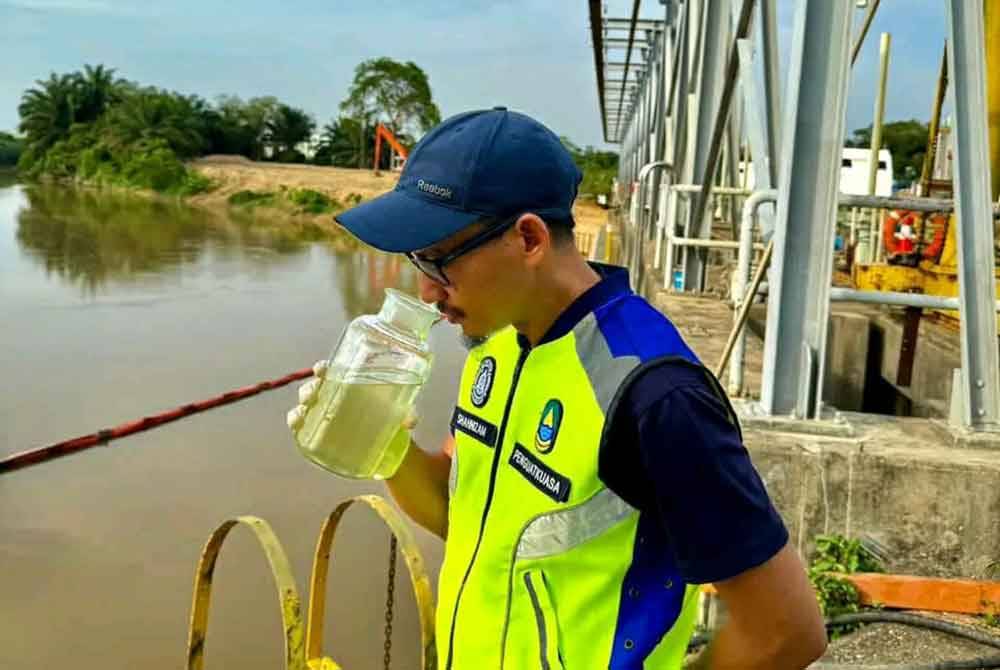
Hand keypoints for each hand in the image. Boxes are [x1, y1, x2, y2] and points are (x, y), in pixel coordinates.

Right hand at [286, 360, 419, 433]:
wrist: (387, 442)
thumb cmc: (391, 417)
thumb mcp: (401, 412)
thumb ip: (407, 414)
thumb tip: (410, 421)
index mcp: (351, 383)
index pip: (333, 371)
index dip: (323, 368)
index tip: (322, 369)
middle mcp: (334, 395)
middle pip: (315, 386)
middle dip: (311, 387)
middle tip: (316, 391)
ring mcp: (325, 413)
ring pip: (306, 402)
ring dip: (303, 402)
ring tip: (306, 406)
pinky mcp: (319, 432)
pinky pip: (301, 423)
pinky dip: (295, 421)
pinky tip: (297, 421)